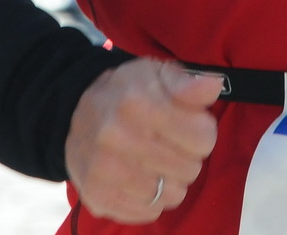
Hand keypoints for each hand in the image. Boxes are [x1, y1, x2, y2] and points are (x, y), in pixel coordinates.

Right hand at [66, 59, 224, 222]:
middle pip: (190, 169)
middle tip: (170, 143)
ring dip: (170, 180)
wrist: (72, 111)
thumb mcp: (156, 74)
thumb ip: (187, 83)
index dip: (201, 132)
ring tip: (155, 161)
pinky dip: (151, 199)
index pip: (203, 138)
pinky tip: (141, 178)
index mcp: (139, 104)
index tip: (188, 125)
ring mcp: (106, 171)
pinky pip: (148, 212)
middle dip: (187, 156)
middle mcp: (120, 139)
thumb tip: (214, 85)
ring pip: (171, 195)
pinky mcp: (98, 197)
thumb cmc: (126, 91)